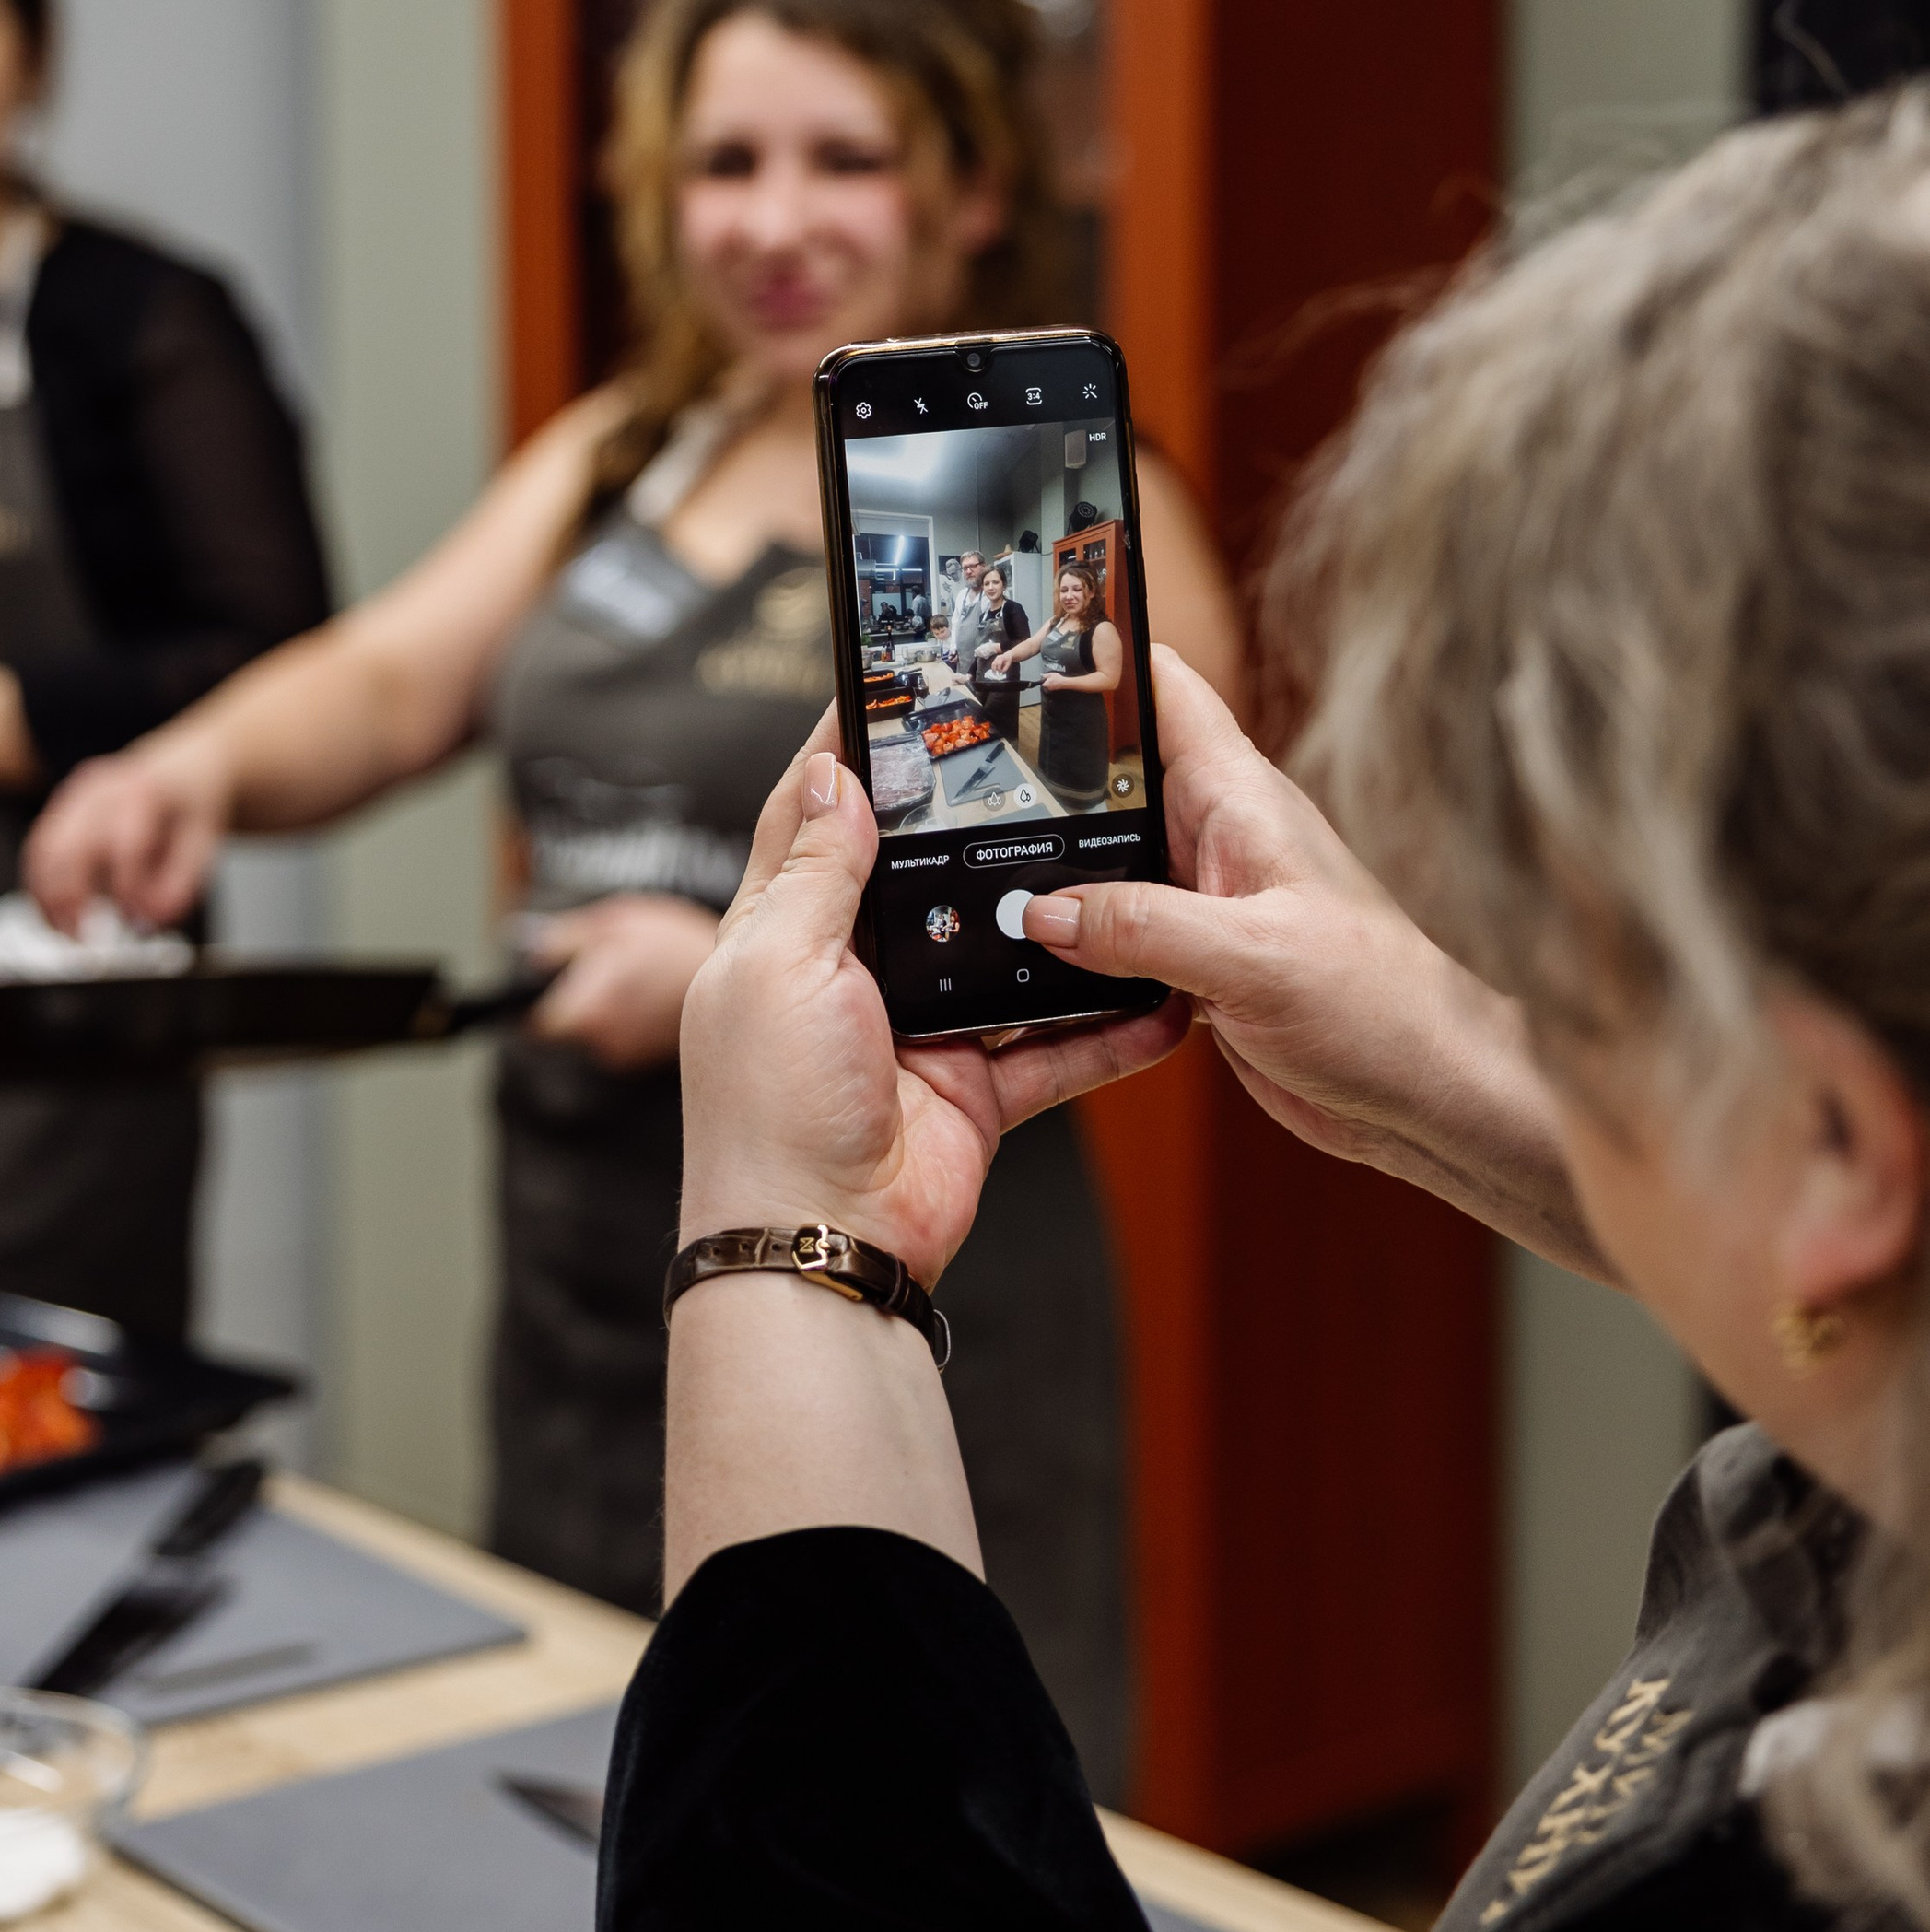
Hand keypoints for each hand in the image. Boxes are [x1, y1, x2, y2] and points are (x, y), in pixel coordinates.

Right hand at [25, 734, 231, 931]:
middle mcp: (101, 789)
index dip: (129, 891)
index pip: (126, 846)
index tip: (137, 923)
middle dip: (70, 900)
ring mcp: (74, 796)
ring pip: (43, 850)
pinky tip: (53, 915)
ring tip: (65, 934)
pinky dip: (39, 888)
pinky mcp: (59, 810)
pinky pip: (37, 850)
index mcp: (143, 792)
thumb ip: (181, 883)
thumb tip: (151, 921)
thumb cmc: (190, 807)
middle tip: (82, 940)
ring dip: (46, 899)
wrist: (180, 768)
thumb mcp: (204, 842)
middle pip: (70, 846)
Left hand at [524, 896, 720, 1071]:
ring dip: (610, 1010)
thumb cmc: (671, 941)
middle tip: (610, 969)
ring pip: (600, 1034)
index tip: (558, 984)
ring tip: (638, 978)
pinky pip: (627, 1039)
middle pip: (570, 1029)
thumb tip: (526, 952)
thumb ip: (560, 940)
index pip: (539, 1025)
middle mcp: (604, 1042)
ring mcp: (630, 1054)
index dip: (542, 1003)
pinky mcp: (652, 1057)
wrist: (743, 968)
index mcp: (586, 1010)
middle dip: (581, 1001)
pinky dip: (634, 1019)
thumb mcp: (611, 922)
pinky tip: (654, 994)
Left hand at [680, 721, 1187, 1291]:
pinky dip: (1109, 1025)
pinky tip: (1160, 996)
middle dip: (974, 825)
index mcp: (782, 931)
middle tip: (1037, 760)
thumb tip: (834, 771)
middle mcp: (849, 973)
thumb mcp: (779, 962)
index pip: (814, 814)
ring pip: (1001, 954)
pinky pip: (1053, 1044)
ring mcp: (916, 1031)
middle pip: (919, 874)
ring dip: (1056, 921)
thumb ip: (817, 870)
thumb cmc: (770, 1106)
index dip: (850, 751)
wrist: (819, 1246)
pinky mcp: (974, 1088)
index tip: (898, 685)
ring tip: (1118, 860)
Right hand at [1020, 650, 1600, 1272]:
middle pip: (1113, 773)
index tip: (1023, 634)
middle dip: (1043, 767)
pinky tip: (1029, 952)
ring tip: (969, 862)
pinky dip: (1077, 936)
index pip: (1161, 688)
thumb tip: (1047, 910)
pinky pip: (1119, 927)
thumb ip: (1142, 928)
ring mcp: (1207, 895)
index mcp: (1239, 798)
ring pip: (1108, 857)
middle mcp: (1218, 835)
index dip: (1098, 649)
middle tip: (955, 767)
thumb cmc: (1381, 1007)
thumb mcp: (1249, 958)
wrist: (1427, 1093)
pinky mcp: (1199, 957)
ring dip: (1055, 866)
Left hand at [1041, 668, 1070, 690]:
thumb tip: (1041, 675)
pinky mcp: (1054, 690)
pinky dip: (1053, 684)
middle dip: (1046, 681)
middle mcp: (1047, 688)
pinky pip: (1052, 687)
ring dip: (1050, 683)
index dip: (1043, 679)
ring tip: (1053, 679)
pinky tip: (1055, 682)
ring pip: (1048, 686)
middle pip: (1044, 684)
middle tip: (1050, 678)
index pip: (1041, 682)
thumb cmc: (1058, 679)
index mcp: (1045, 684)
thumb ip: (1045, 675)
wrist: (1064, 682)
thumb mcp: (1050, 674)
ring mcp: (1051, 689)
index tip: (1046, 677)